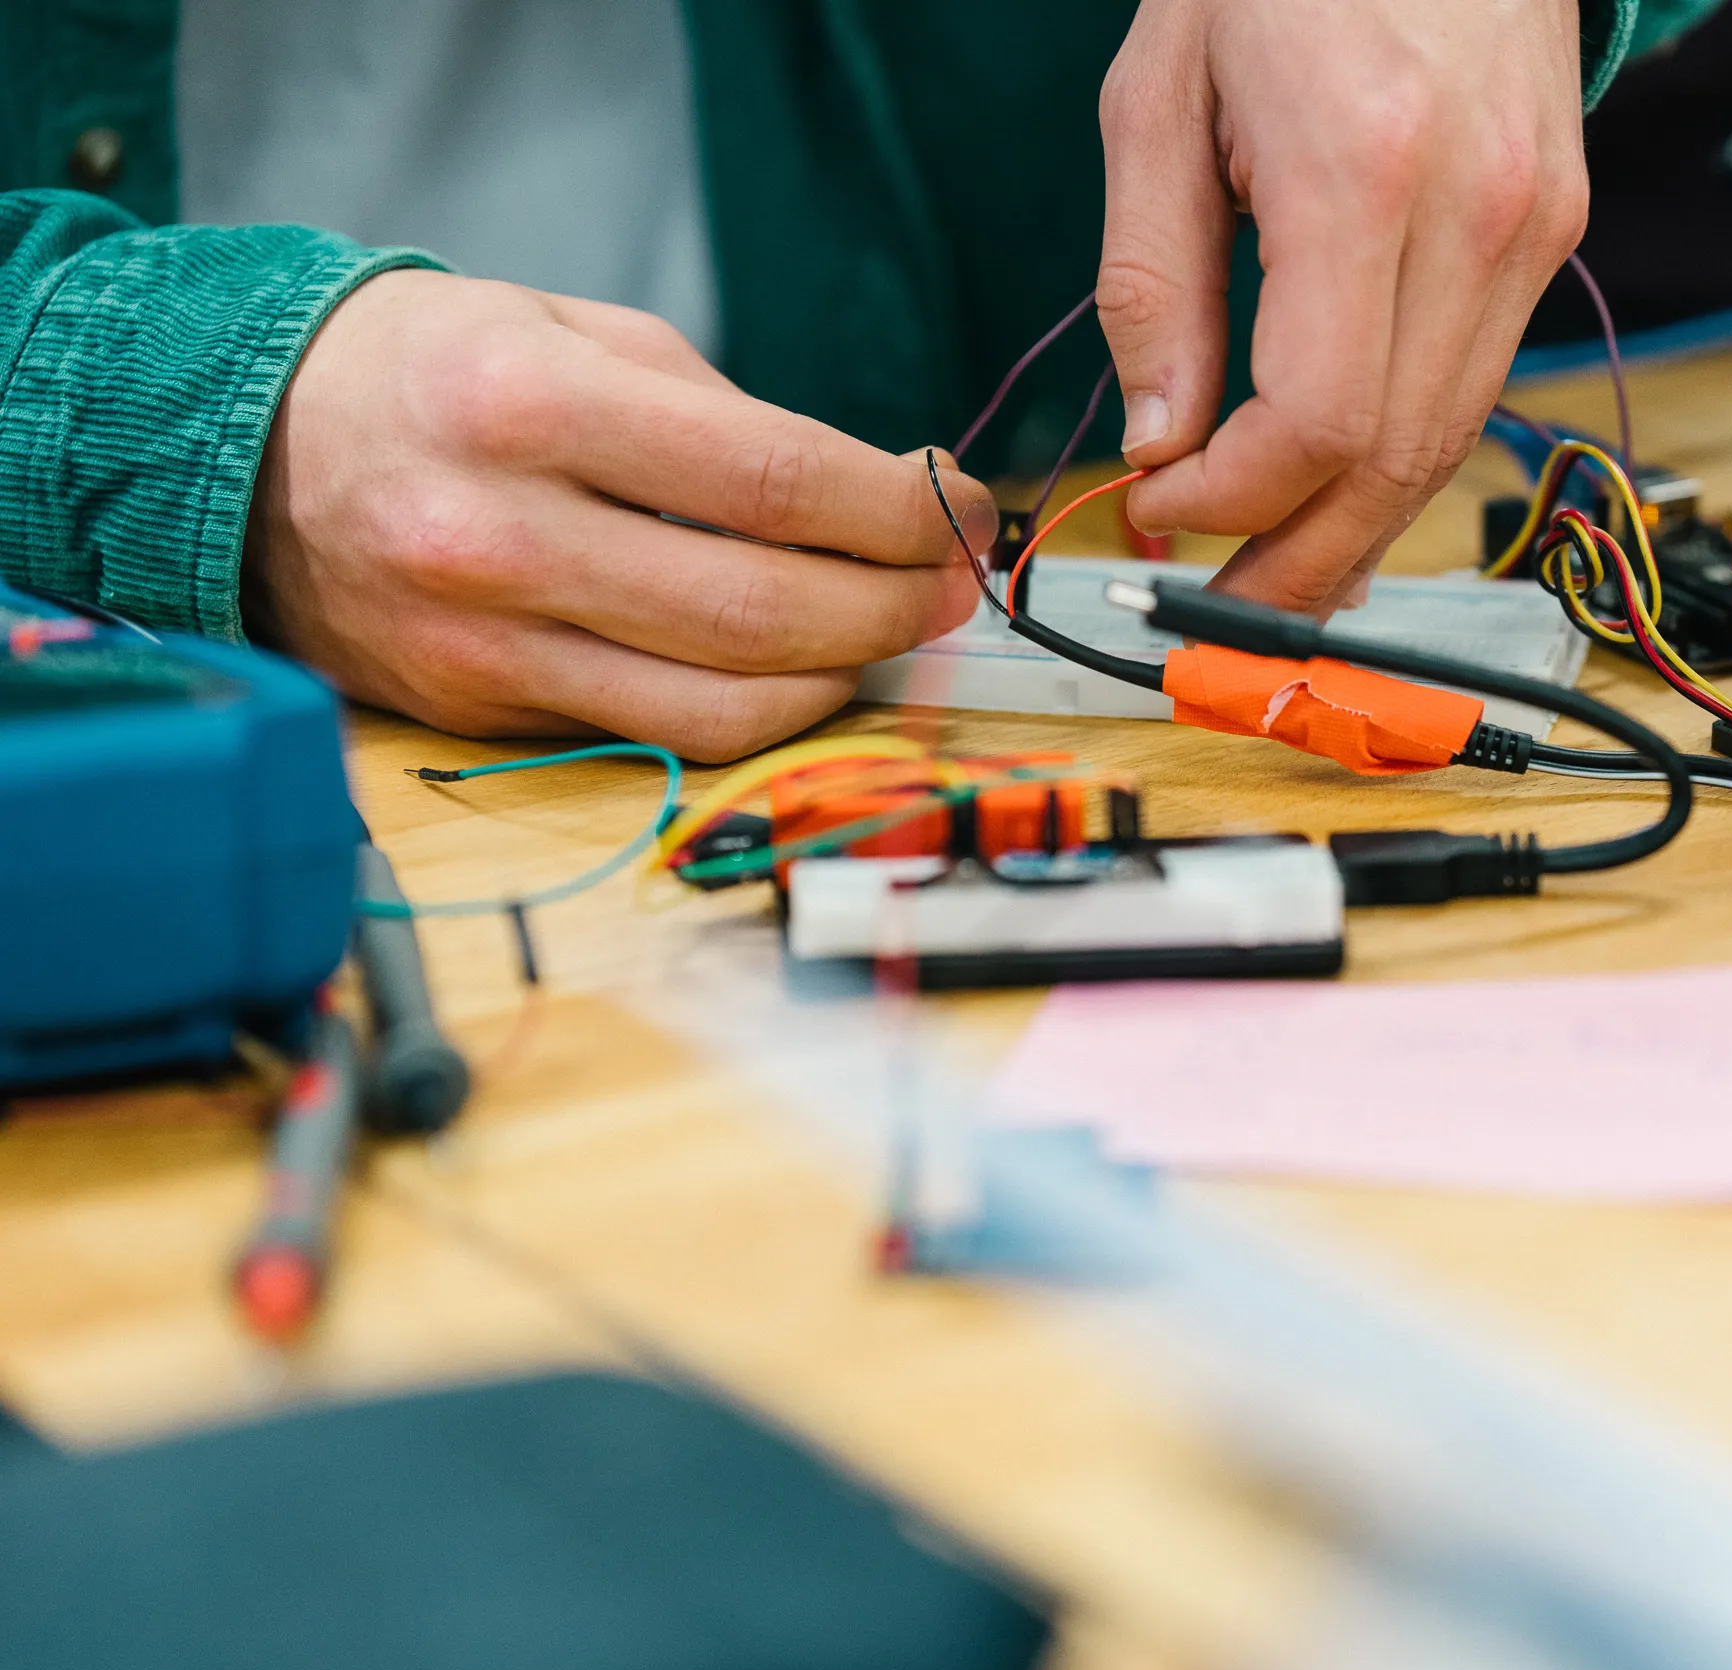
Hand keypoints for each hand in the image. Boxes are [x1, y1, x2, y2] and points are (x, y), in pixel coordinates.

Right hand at [244, 270, 995, 762]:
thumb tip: (875, 500)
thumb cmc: (431, 372)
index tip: (955, 507)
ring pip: (723, 708)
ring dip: (841, 679)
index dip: (897, 511)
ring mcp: (485, 640)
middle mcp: (501, 535)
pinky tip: (796, 671)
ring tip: (887, 634)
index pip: (775, 481)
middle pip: (765, 611)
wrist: (237, 449)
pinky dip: (754, 712)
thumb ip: (723, 414)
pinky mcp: (479, 710)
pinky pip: (656, 737)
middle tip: (946, 585)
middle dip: (892, 605)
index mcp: (531, 404)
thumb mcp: (573, 332)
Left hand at [1096, 0, 1587, 612]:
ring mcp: (1537, 224)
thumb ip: (1153, 280)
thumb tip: (1161, 439)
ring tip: (1276, 580)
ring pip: (1449, 442)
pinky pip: (1477, 384)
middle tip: (1221, 618)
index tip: (1158, 513)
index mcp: (1362, 173)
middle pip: (1395, 462)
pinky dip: (1405, 459)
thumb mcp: (1159, 96)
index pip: (1313, 423)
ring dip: (1357, 533)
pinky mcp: (1558, 227)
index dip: (1233, 503)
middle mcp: (1477, 211)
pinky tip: (1345, 496)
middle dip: (1299, 564)